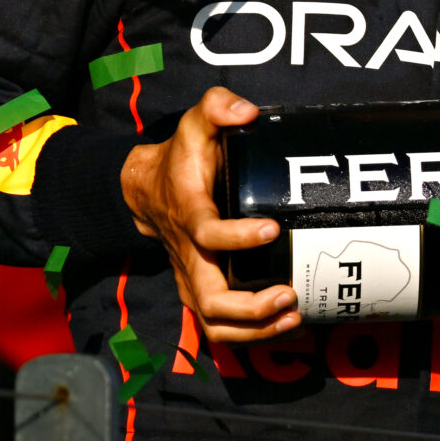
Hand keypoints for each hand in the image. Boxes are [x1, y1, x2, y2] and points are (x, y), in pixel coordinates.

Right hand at [118, 86, 299, 343]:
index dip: (237, 237)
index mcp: (188, 213)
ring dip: (255, 329)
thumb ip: (218, 106)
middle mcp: (189, 254)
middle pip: (211, 299)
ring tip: (294, 318)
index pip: (207, 235)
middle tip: (289, 295)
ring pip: (215, 323)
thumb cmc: (182, 157)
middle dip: (250, 306)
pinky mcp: (203, 290)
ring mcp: (194, 277)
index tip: (273, 228)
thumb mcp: (195, 122)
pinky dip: (253, 334)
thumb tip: (246, 111)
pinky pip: (222, 326)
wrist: (146, 190)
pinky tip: (289, 324)